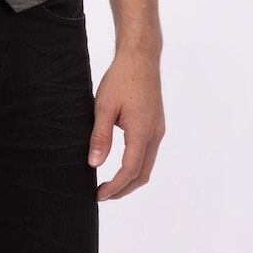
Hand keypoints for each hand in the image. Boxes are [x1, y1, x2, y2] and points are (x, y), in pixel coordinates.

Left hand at [87, 48, 164, 199]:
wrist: (140, 57)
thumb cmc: (121, 78)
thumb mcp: (104, 106)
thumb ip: (100, 136)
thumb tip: (94, 163)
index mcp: (142, 132)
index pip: (130, 170)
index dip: (115, 187)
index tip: (99, 195)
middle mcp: (155, 134)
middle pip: (142, 174)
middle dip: (124, 188)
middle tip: (104, 194)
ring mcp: (158, 129)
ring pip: (147, 164)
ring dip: (130, 178)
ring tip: (111, 183)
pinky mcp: (156, 124)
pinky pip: (148, 152)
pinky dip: (136, 164)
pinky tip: (122, 163)